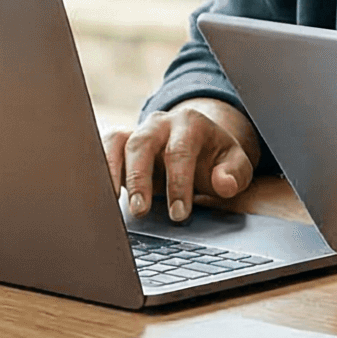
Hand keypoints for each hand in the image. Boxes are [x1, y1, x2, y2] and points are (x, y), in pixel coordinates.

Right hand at [102, 99, 258, 221]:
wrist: (200, 146)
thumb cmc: (216, 160)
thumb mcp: (236, 165)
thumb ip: (234, 174)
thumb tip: (224, 184)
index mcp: (191, 123)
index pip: (181, 150)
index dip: (178, 183)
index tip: (179, 214)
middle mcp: (161, 123)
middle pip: (143, 143)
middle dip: (140, 178)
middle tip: (141, 211)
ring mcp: (138, 131)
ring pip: (118, 143)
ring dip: (113, 173)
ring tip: (113, 204)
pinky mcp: (121, 143)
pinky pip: (104, 148)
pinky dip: (100, 168)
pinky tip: (102, 194)